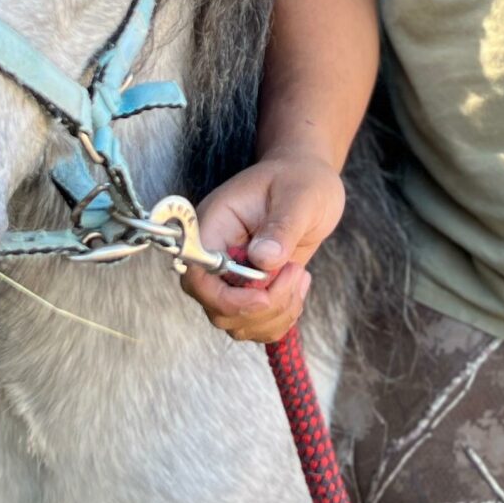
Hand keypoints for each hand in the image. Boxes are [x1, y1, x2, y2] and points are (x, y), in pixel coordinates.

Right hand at [179, 153, 345, 343]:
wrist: (307, 182)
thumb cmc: (299, 179)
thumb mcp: (298, 196)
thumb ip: (280, 226)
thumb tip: (263, 259)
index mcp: (214, 226)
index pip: (196, 275)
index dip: (224, 297)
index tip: (263, 295)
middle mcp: (216, 255)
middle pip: (215, 307)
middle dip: (261, 307)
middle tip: (295, 274)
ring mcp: (232, 276)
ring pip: (236, 322)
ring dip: (274, 315)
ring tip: (299, 276)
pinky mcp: (251, 289)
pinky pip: (256, 323)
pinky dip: (281, 319)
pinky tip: (298, 287)